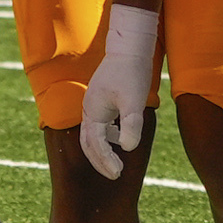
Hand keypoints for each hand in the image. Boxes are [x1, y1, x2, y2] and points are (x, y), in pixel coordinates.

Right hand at [77, 3, 159, 179]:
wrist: (129, 48)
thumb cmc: (132, 73)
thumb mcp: (134, 101)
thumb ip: (131, 125)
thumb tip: (130, 148)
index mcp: (93, 112)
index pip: (95, 144)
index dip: (105, 161)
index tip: (118, 174)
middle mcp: (89, 110)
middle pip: (88, 143)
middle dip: (100, 161)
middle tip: (115, 175)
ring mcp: (94, 106)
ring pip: (92, 136)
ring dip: (102, 151)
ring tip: (117, 163)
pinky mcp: (101, 101)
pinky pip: (99, 127)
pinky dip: (107, 139)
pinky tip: (121, 140)